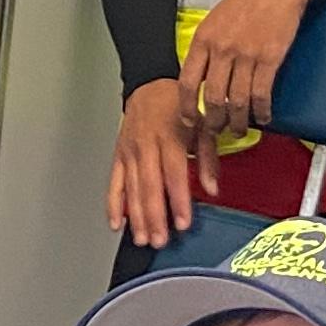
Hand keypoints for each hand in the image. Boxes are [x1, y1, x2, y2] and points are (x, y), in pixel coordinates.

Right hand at [107, 80, 193, 249]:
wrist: (148, 85)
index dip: (179, 200)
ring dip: (136, 216)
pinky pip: (114, 183)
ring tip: (142, 238)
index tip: (183, 222)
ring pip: (131, 188)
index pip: (174, 174)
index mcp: (170, 137)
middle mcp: (147, 146)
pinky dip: (113, 205)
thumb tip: (212, 188)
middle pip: (149, 186)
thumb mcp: (202, 125)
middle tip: (160, 240)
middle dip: (154, 216)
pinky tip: (117, 223)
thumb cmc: (176, 107)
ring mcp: (129, 152)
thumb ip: (208, 158)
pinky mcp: (118, 156)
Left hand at [177, 0, 316, 148]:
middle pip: (212, 99)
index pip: (187, 82)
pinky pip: (261, 95)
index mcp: (204, 39)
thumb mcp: (216, 20)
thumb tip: (201, 79)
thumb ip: (207, 49)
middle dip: (214, 122)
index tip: (190, 121)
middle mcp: (222, 49)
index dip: (186, 108)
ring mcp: (246, 55)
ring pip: (237, 102)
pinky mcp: (270, 59)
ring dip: (238, 123)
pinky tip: (263, 117)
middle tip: (217, 131)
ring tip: (240, 130)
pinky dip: (262, 112)